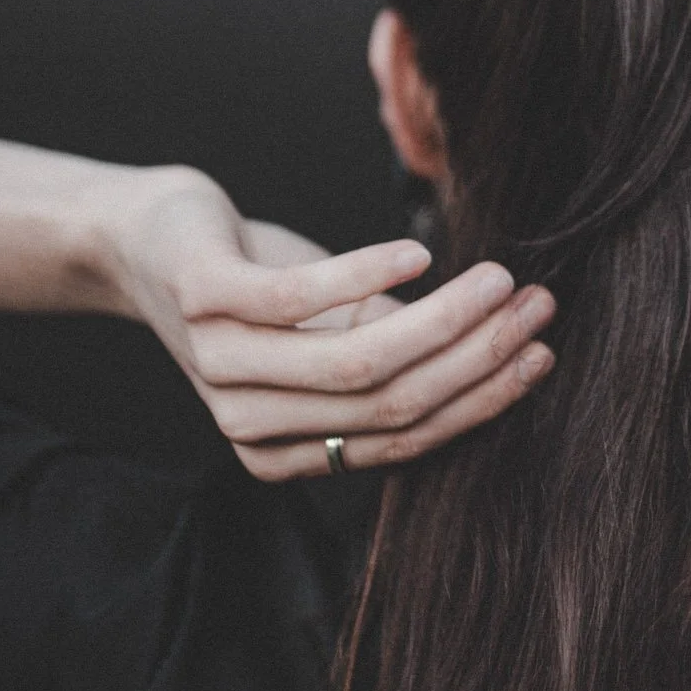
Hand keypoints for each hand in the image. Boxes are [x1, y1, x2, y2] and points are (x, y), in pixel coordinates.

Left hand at [98, 165, 554, 478]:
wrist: (146, 238)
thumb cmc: (256, 284)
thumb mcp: (333, 330)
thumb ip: (397, 353)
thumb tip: (503, 353)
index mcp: (286, 451)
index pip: (405, 438)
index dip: (482, 397)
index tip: (544, 352)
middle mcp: (251, 424)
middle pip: (392, 404)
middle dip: (480, 357)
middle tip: (539, 307)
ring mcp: (225, 365)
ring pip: (360, 362)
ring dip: (445, 320)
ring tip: (501, 280)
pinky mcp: (209, 300)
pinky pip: (304, 301)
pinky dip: (370, 275)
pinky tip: (419, 252)